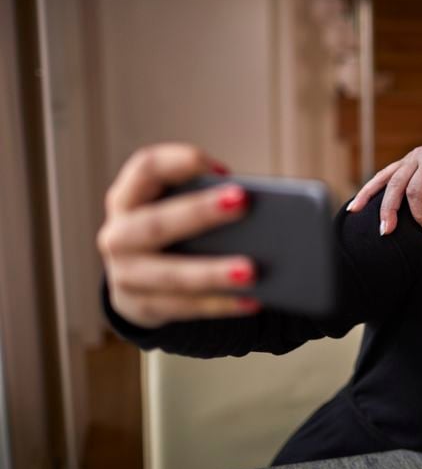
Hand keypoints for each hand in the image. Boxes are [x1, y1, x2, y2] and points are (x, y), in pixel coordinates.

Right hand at [97, 143, 259, 328]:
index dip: (179, 162)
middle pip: (155, 222)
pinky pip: (185, 307)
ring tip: (252, 271)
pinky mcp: (142, 307)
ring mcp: (125, 274)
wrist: (138, 281)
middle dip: (200, 212)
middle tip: (243, 202)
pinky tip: (252, 301)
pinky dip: (220, 304)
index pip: (145, 168)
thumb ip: (205, 197)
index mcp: (128, 197)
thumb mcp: (177, 207)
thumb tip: (256, 203)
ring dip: (212, 272)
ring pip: (170, 274)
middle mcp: (117, 234)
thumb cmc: (174, 231)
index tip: (219, 166)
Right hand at [347, 129, 421, 235]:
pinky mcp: (405, 164)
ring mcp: (408, 159)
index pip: (417, 189)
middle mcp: (416, 157)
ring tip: (354, 213)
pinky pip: (384, 176)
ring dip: (369, 197)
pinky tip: (358, 203)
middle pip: (396, 185)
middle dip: (389, 210)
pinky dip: (370, 188)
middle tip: (386, 232)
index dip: (419, 212)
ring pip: (383, 178)